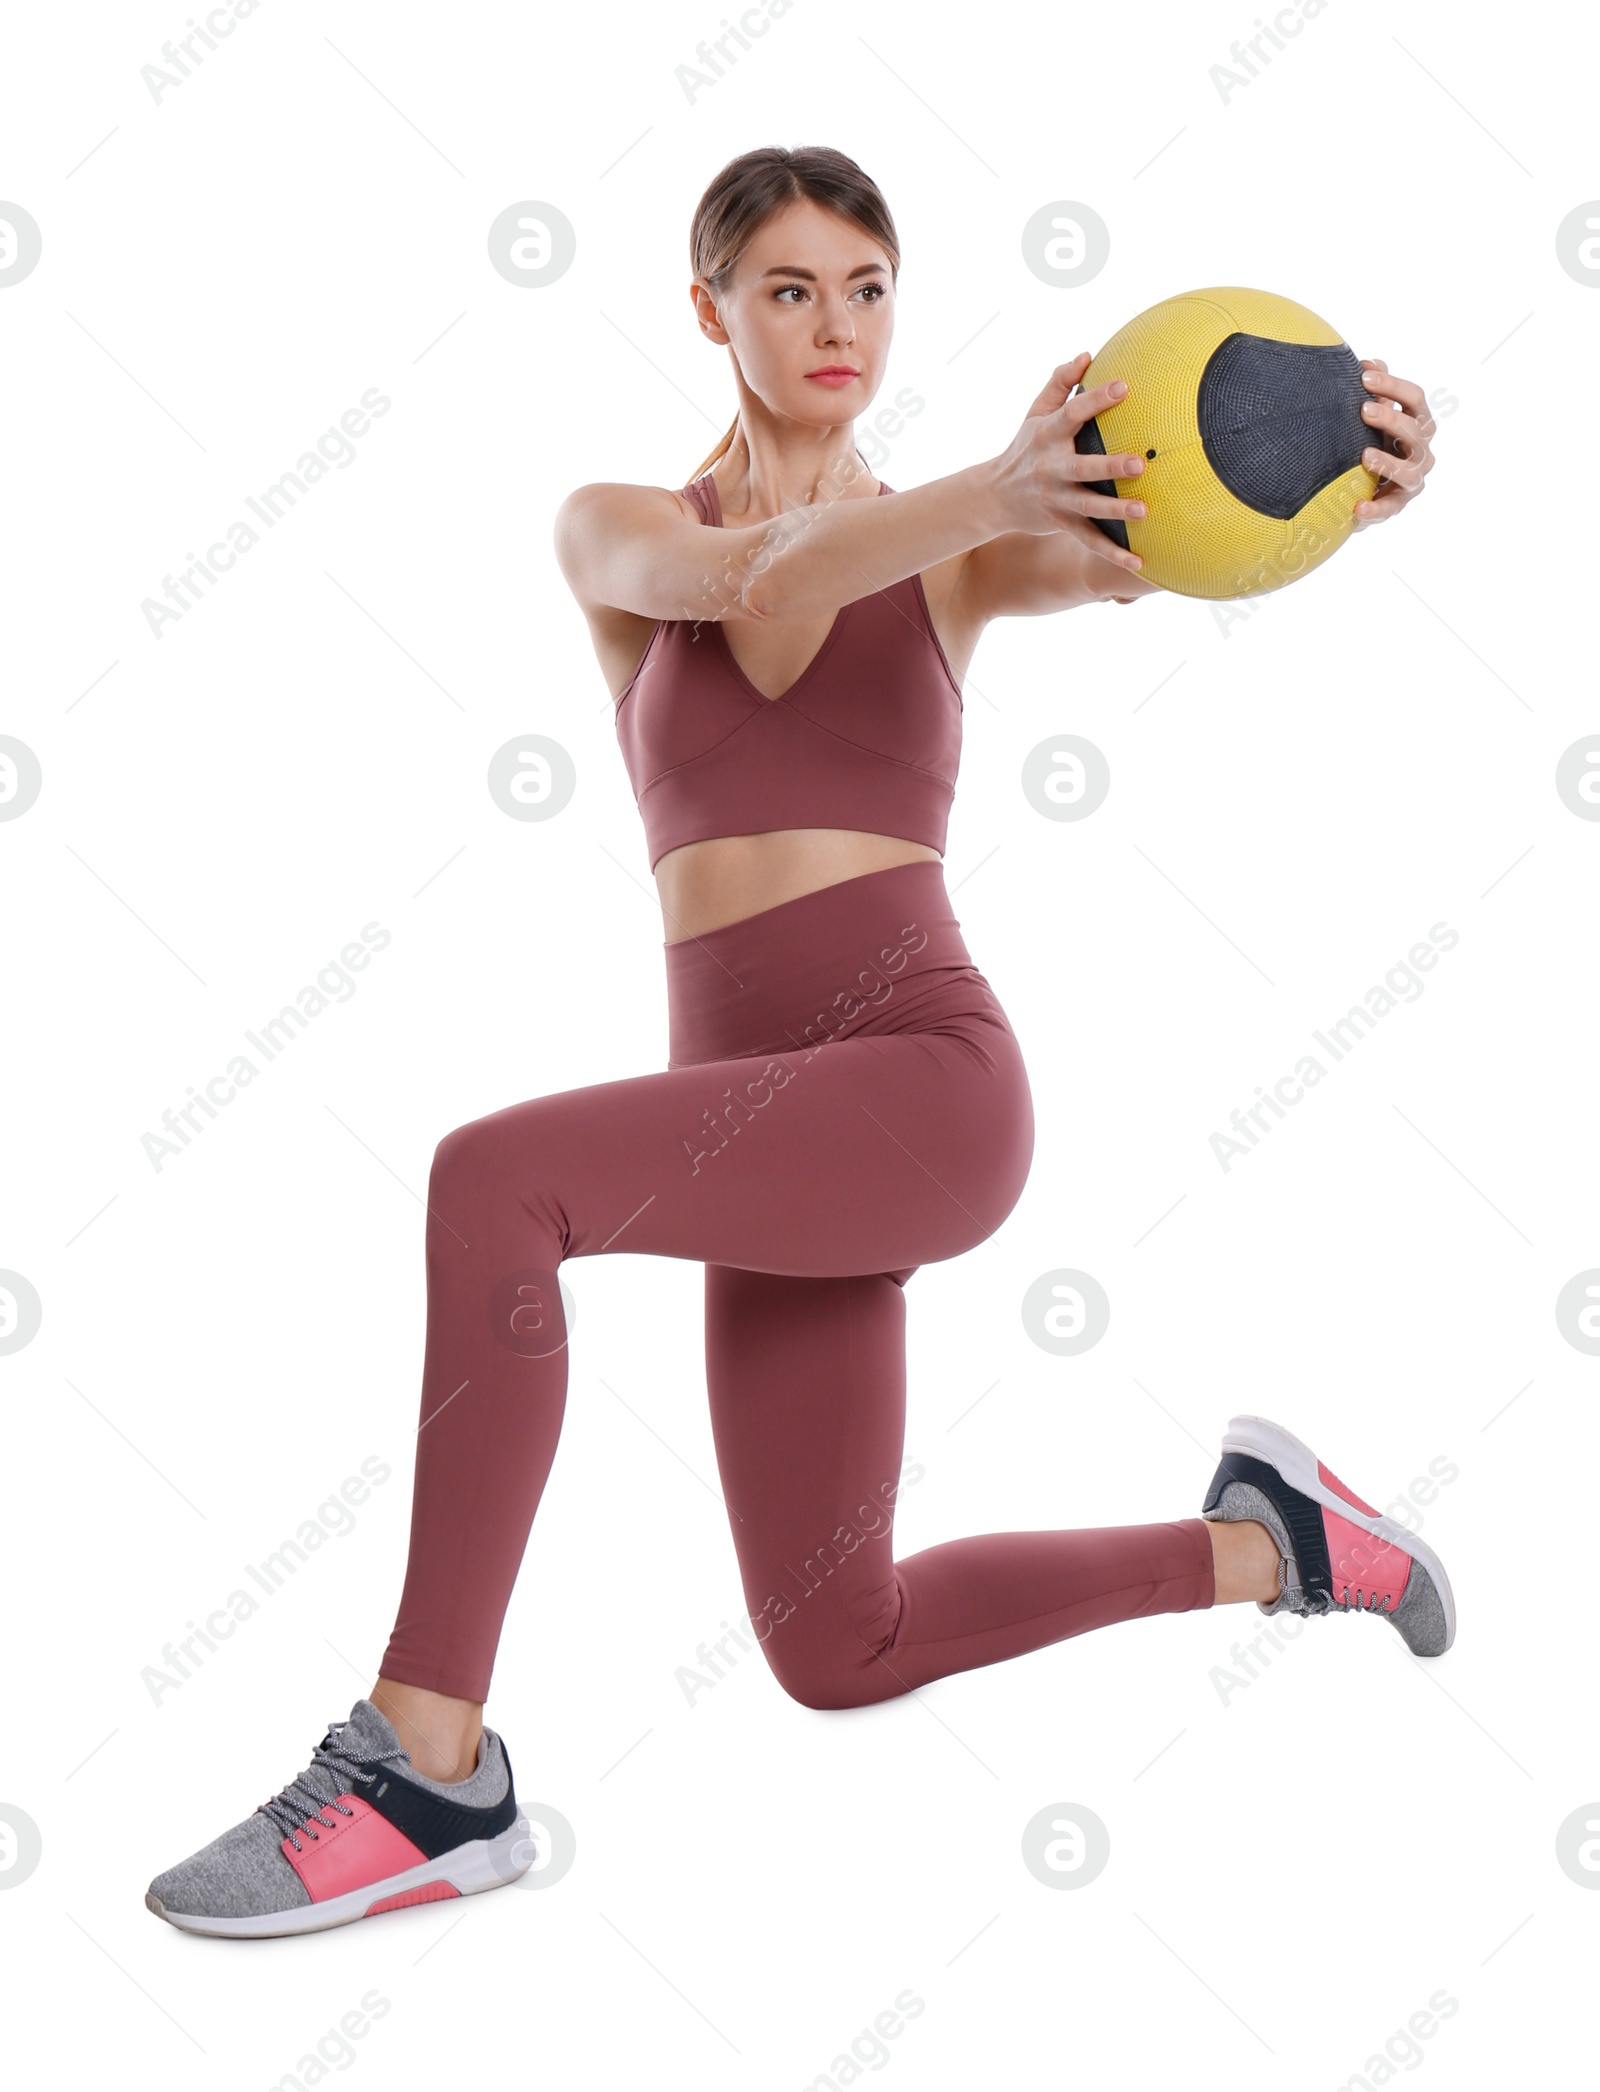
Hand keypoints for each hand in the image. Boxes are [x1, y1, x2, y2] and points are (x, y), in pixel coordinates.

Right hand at [991, 350, 1147, 576]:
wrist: (995, 497)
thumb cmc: (1025, 447)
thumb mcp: (1034, 412)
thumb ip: (1059, 383)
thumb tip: (1087, 354)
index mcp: (1048, 435)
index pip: (1073, 413)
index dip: (1097, 399)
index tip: (1124, 386)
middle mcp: (1051, 468)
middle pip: (1083, 467)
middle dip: (1110, 467)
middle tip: (1140, 464)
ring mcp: (1056, 500)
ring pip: (1088, 508)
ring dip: (1115, 511)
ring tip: (1144, 512)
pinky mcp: (1061, 524)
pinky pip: (1090, 540)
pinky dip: (1112, 553)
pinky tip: (1139, 561)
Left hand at [1353, 360, 1434, 526]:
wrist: (1366, 485)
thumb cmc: (1374, 440)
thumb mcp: (1374, 416)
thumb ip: (1376, 392)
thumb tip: (1372, 362)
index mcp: (1417, 422)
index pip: (1414, 399)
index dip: (1393, 386)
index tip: (1364, 376)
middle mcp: (1421, 450)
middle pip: (1416, 431)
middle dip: (1391, 418)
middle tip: (1363, 410)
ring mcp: (1413, 479)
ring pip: (1410, 471)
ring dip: (1388, 462)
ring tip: (1364, 456)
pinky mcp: (1398, 504)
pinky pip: (1389, 509)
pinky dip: (1375, 510)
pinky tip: (1358, 507)